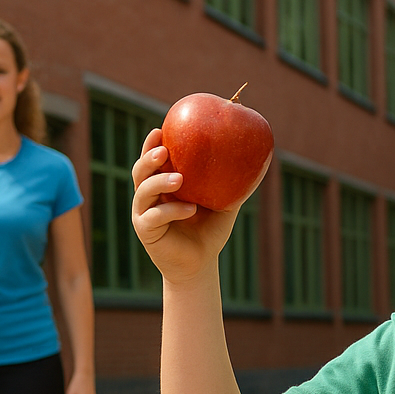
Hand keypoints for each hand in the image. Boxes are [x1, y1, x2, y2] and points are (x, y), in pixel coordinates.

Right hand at [130, 129, 243, 283]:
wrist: (200, 264)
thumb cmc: (210, 230)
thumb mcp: (223, 203)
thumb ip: (231, 182)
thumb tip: (254, 157)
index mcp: (162, 185)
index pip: (152, 161)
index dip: (151, 145)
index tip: (160, 130)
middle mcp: (149, 197)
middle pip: (140, 172)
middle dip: (149, 158)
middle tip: (164, 150)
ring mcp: (144, 214)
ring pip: (143, 192)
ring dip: (159, 182)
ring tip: (179, 179)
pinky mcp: (146, 231)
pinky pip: (155, 217)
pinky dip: (172, 210)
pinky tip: (190, 209)